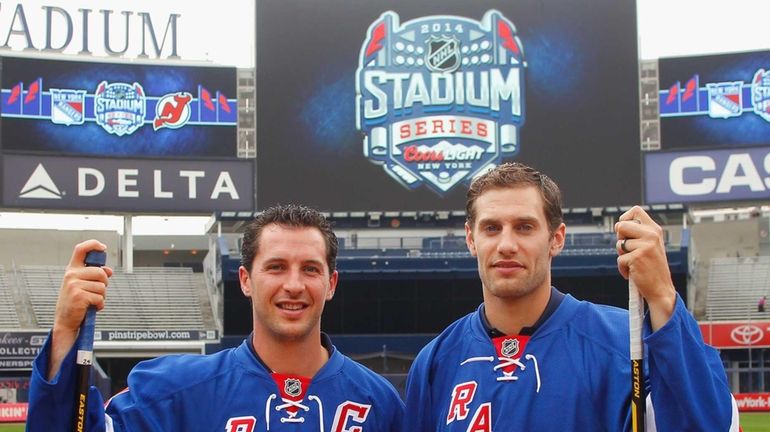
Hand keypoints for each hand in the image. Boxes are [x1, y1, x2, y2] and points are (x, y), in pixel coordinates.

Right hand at [49, 240, 112, 379]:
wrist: (65, 321)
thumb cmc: (75, 303)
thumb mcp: (83, 286)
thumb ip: (94, 277)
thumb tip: (109, 270)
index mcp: (72, 270)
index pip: (80, 249)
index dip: (93, 244)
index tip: (103, 247)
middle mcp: (71, 275)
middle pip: (101, 272)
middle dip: (104, 284)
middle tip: (96, 293)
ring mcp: (74, 285)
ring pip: (102, 286)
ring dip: (102, 296)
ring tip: (92, 301)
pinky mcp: (79, 296)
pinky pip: (100, 297)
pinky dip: (100, 304)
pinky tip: (92, 308)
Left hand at [615, 206, 676, 330]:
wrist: (661, 289)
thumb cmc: (652, 267)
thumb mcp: (650, 245)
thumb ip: (639, 233)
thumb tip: (618, 225)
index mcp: (655, 230)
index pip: (636, 210)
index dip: (625, 218)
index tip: (626, 231)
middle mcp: (651, 235)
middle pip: (620, 225)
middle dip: (620, 239)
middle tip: (630, 251)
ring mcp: (645, 246)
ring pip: (618, 244)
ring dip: (622, 256)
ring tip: (634, 263)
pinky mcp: (637, 258)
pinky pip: (619, 259)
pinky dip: (622, 268)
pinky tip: (633, 273)